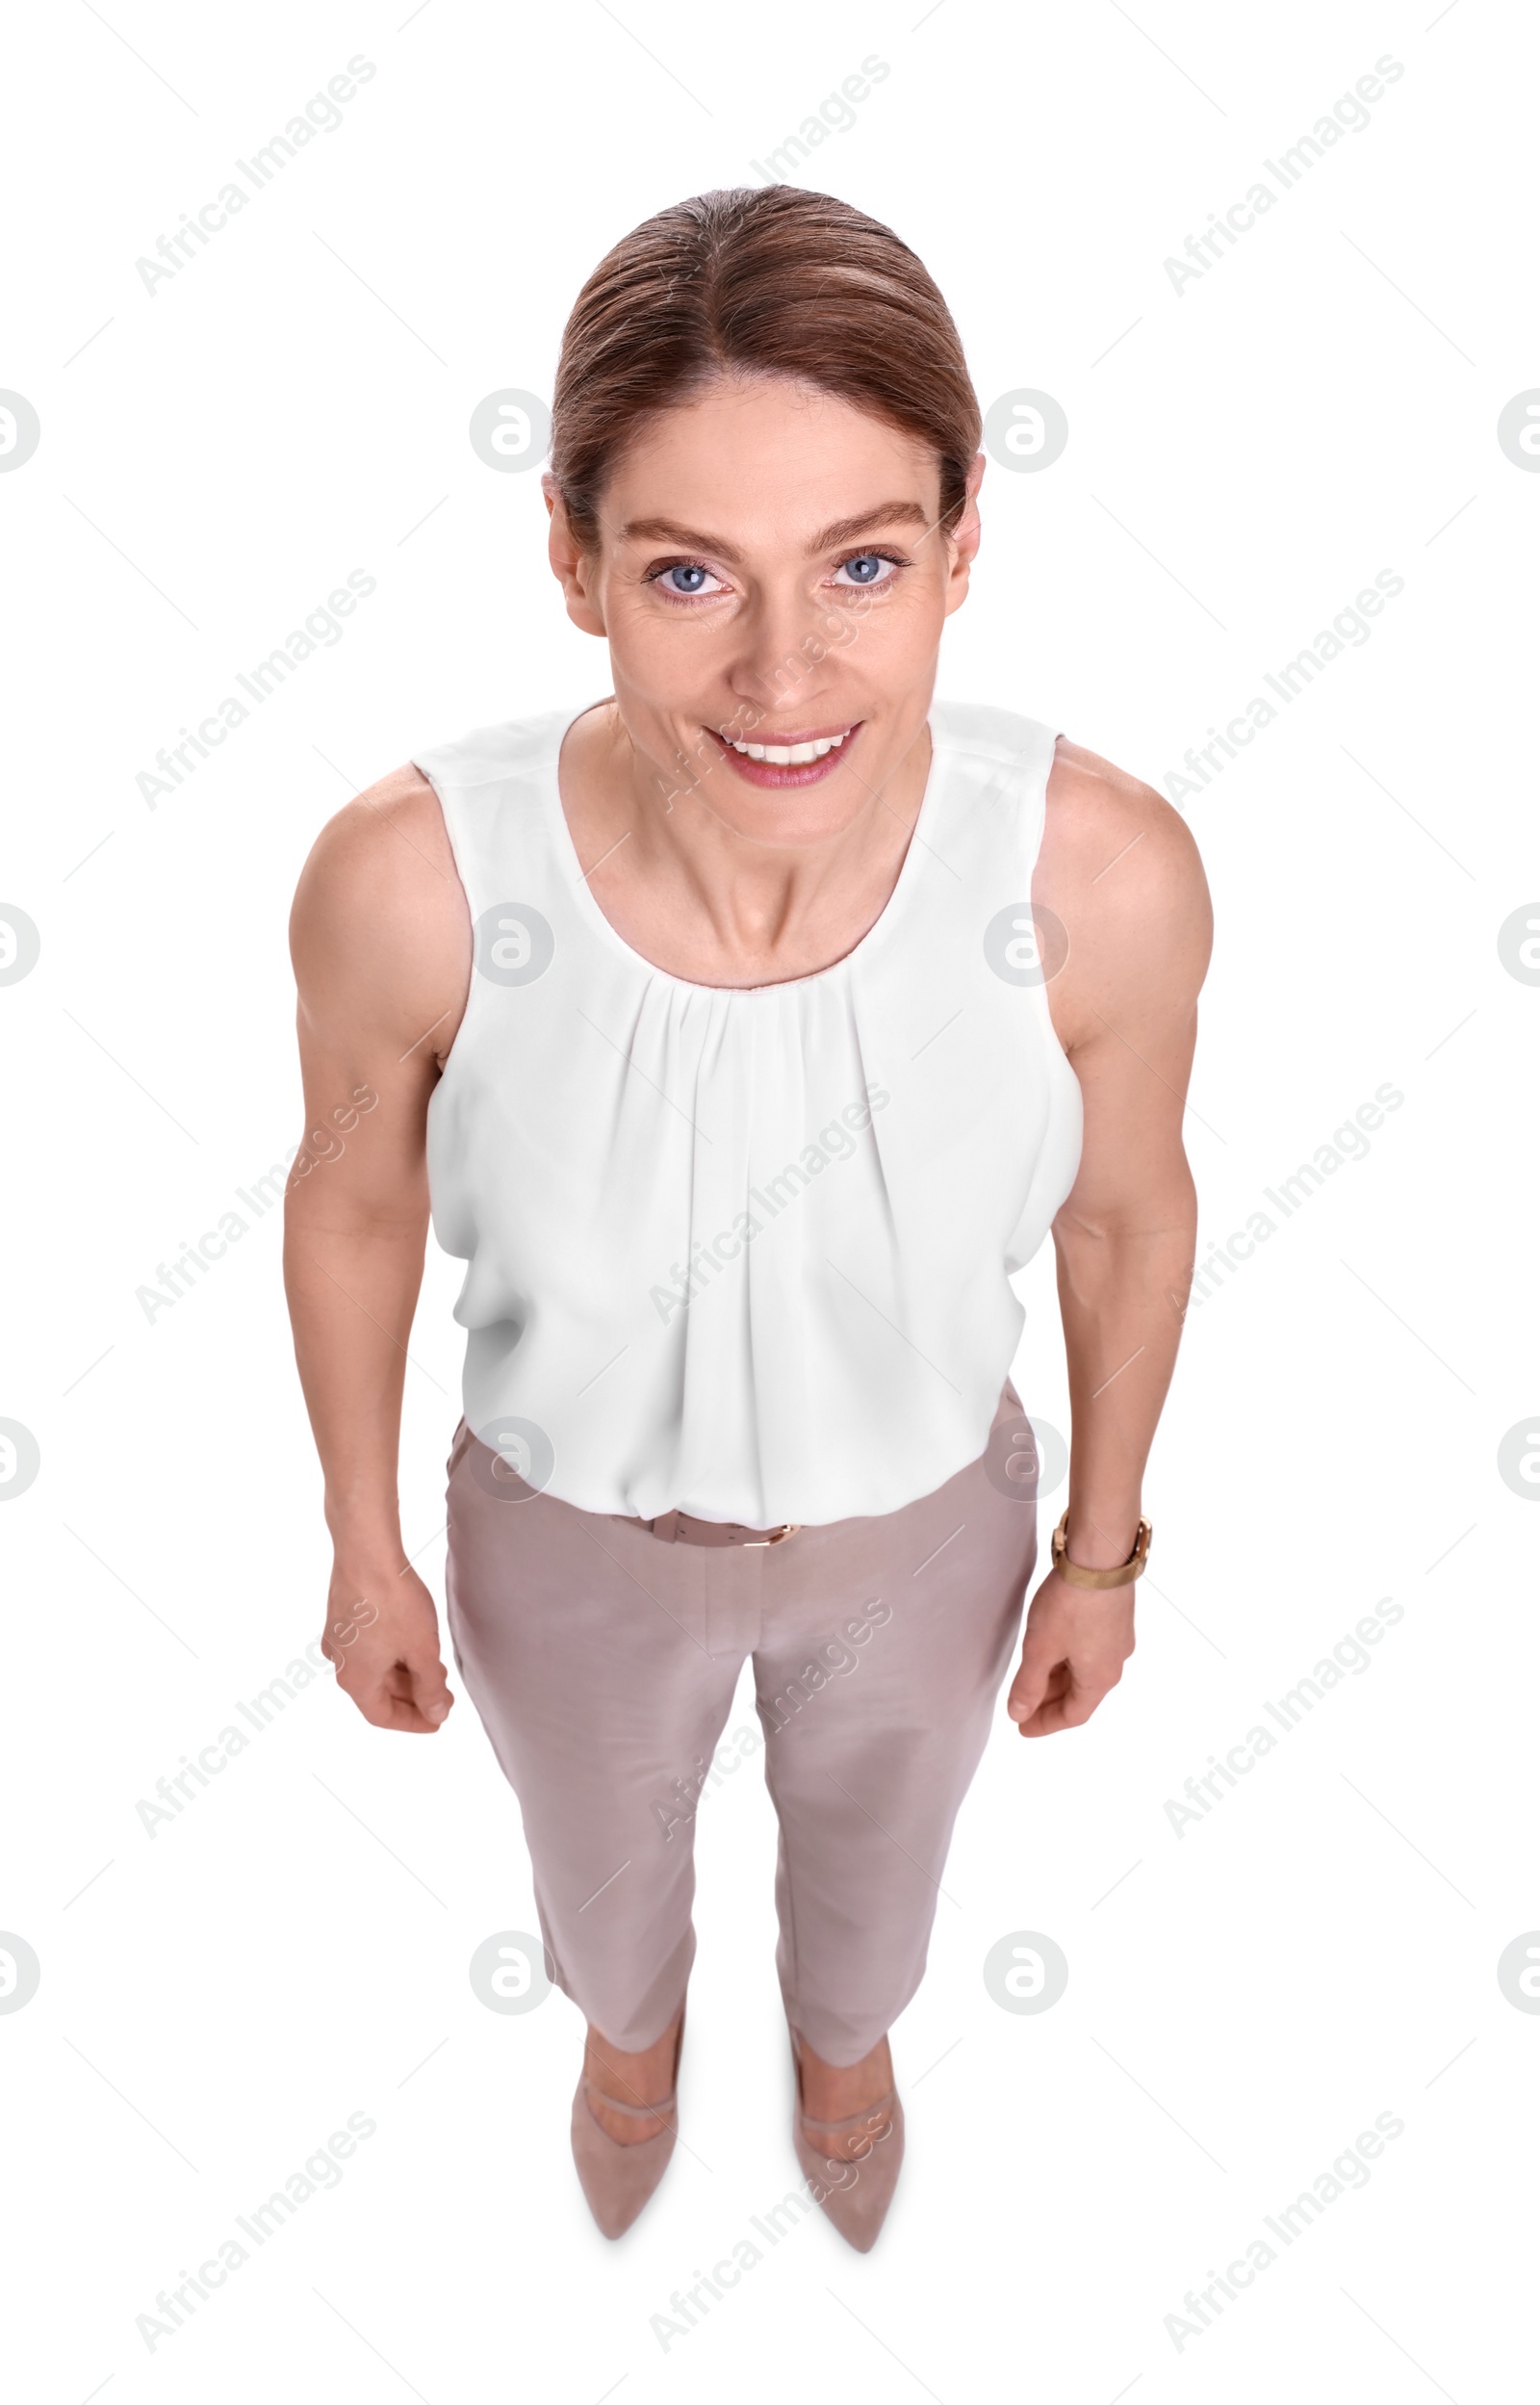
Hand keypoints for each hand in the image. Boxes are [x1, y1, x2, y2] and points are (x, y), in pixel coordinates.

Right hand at [322, 1558, 454, 1732]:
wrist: (367, 1552)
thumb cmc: (393, 1602)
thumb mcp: (422, 1650)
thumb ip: (431, 1687)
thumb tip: (436, 1713)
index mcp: (355, 1680)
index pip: (382, 1716)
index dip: (413, 1722)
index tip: (438, 1720)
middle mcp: (340, 1663)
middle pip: (377, 1692)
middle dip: (413, 1696)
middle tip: (445, 1693)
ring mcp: (338, 1638)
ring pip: (373, 1668)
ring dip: (404, 1673)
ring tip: (435, 1667)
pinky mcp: (341, 1615)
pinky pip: (368, 1647)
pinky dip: (392, 1653)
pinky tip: (413, 1642)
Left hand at [1006, 1567, 1134, 1736]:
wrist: (1099, 1558)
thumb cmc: (1072, 1604)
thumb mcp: (1041, 1649)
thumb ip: (1028, 1685)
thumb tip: (1019, 1713)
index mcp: (1100, 1679)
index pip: (1073, 1715)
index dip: (1046, 1724)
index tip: (1023, 1728)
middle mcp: (1114, 1663)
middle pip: (1080, 1694)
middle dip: (1050, 1701)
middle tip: (1023, 1706)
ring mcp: (1117, 1639)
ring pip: (1084, 1670)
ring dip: (1059, 1678)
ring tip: (1031, 1678)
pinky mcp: (1114, 1618)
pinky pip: (1090, 1650)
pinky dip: (1068, 1658)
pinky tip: (1052, 1648)